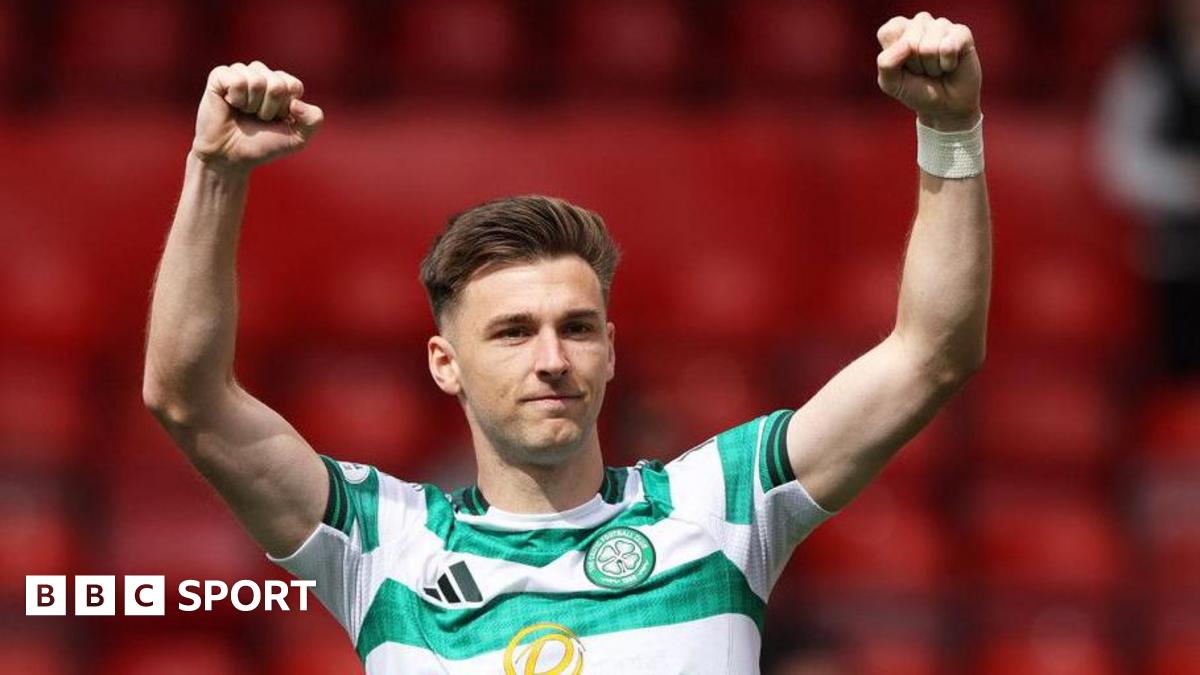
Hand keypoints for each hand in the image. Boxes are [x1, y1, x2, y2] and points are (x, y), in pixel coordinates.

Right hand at [191, 61, 324, 170]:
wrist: (231, 157)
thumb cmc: (264, 145)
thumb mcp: (298, 138)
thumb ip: (314, 120)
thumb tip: (296, 102)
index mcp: (281, 84)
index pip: (293, 85)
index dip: (286, 109)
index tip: (276, 119)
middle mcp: (262, 74)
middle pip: (277, 84)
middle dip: (269, 109)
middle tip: (257, 118)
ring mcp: (240, 72)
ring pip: (257, 81)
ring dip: (252, 106)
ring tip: (244, 112)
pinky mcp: (220, 76)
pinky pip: (237, 80)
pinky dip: (236, 99)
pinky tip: (230, 104)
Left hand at [876, 13, 980, 130]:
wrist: (945, 106)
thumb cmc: (916, 90)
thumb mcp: (891, 84)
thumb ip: (886, 64)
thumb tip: (907, 44)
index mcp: (898, 30)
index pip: (888, 32)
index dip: (894, 59)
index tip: (903, 68)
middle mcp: (919, 23)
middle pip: (909, 42)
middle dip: (915, 65)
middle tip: (923, 71)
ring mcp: (941, 25)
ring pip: (929, 47)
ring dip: (932, 67)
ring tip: (936, 68)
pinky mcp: (961, 32)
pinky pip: (949, 47)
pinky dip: (947, 64)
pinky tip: (950, 65)